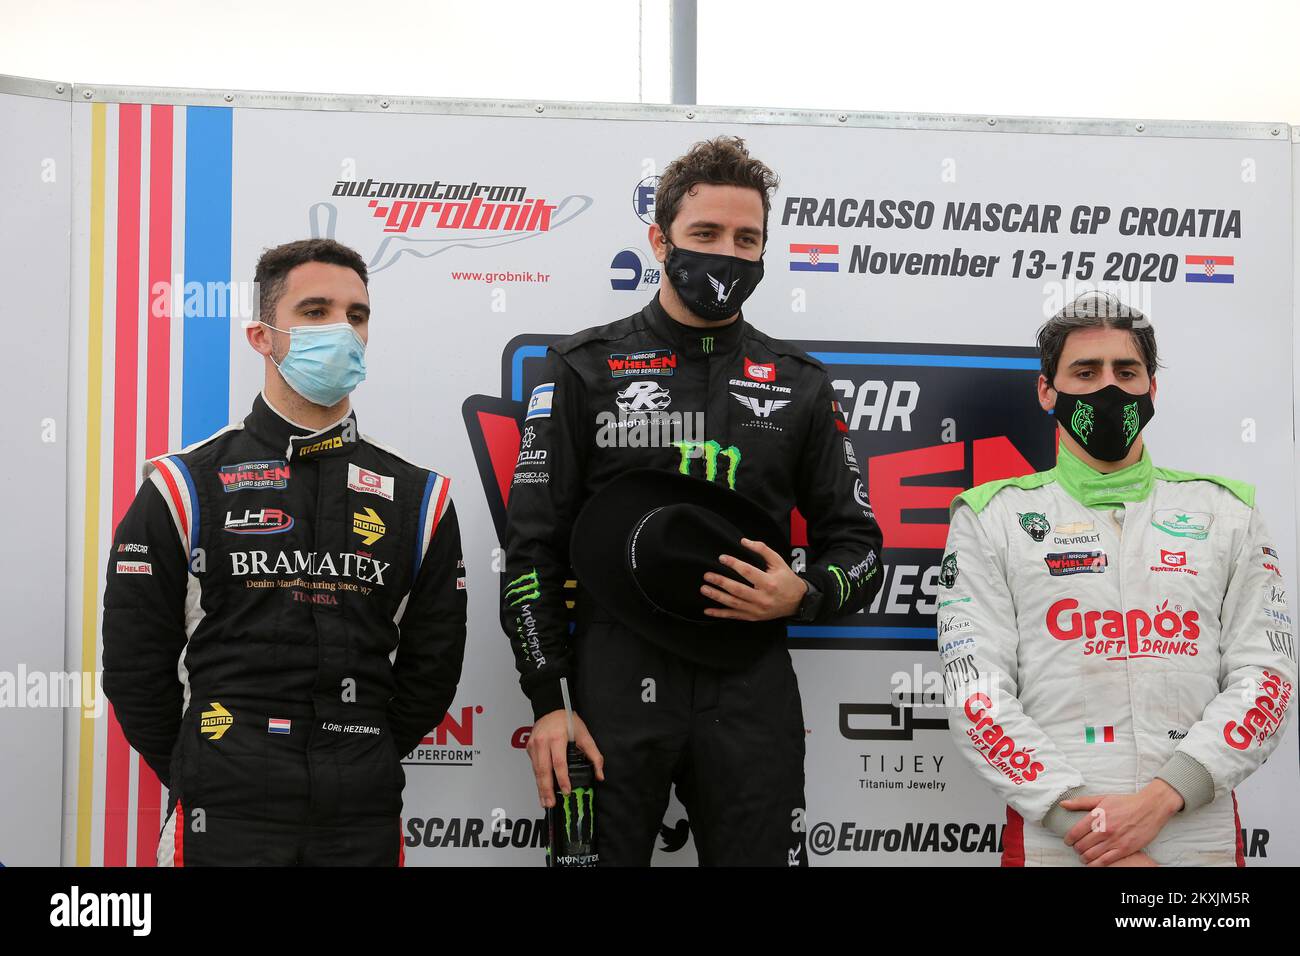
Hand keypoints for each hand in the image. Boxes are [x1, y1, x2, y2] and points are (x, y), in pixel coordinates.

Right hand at [526, 710, 604, 808]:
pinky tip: (541, 789)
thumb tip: (599, 775)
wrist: (551, 707)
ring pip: (536, 770)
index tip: (566, 791)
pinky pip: (534, 766)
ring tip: (545, 801)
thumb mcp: (584, 734)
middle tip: (550, 803)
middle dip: (546, 789)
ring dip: (540, 788)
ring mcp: (533, 745)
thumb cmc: (567, 720)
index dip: (562, 779)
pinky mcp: (529, 748)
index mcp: (556, 738)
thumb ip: (594, 755)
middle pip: (543, 770)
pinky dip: (538, 779)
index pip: (559, 762)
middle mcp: (542, 742)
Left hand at [700, 538, 807, 621]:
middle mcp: (762, 598)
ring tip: (704, 589)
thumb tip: (744, 541)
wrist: (798, 602)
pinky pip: (734, 616)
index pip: (747, 572)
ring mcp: (757, 610)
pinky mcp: (753, 617)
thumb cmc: (787, 580)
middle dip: (720, 582)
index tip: (722, 558)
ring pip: (733, 604)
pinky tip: (708, 610)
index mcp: (769, 583)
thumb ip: (762, 549)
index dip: (733, 564)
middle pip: (737, 589)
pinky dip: (720, 614)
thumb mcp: (778, 561)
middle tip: (707, 575)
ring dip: (717, 596)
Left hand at [1061, 781, 1182, 865]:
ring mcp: (1115, 840)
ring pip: (1091, 855)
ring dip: (1084, 858)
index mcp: (1097, 816)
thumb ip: (1081, 802)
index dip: (1068, 839)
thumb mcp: (1102, 798)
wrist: (1150, 808)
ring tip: (1084, 856)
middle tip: (1077, 848)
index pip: (1075, 832)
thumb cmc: (1126, 802)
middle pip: (1082, 845)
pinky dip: (1096, 864)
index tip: (1068, 841)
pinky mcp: (1125, 849)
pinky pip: (1105, 861)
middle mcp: (1104, 829)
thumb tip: (1063, 804)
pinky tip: (1093, 863)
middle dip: (1076, 849)